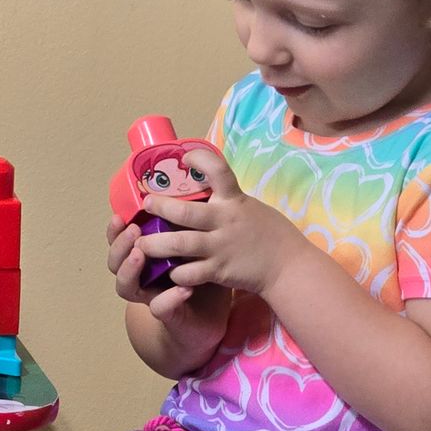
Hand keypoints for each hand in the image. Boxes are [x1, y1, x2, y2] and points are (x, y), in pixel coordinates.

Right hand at [108, 213, 229, 349]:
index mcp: (145, 258)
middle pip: (114, 262)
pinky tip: (184, 288)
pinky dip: (170, 298)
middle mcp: (140, 278)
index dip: (115, 230)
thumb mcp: (195, 248)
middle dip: (119, 245)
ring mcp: (150, 298)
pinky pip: (160, 308)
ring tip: (141, 255)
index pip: (120, 241)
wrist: (209, 322)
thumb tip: (194, 191)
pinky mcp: (168, 316)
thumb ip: (188, 227)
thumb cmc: (201, 279)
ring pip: (125, 286)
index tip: (120, 214)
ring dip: (130, 270)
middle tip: (133, 230)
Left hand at [135, 147, 306, 298]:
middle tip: (146, 205)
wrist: (289, 267)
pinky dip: (175, 272)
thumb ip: (226, 199)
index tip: (185, 157)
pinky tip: (168, 271)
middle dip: (160, 207)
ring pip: (180, 244)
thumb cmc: (268, 234)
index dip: (200, 159)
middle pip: (185, 211)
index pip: (218, 170)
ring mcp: (221, 247)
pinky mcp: (220, 271)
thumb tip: (200, 184)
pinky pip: (190, 272)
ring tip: (141, 243)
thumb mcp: (249, 206)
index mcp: (234, 200)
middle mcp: (225, 221)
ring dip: (155, 244)